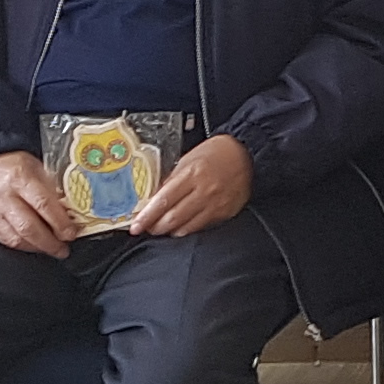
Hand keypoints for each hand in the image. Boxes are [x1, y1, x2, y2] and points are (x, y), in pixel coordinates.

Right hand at [0, 150, 77, 254]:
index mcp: (20, 177)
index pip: (43, 204)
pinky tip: (36, 245)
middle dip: (50, 243)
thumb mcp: (38, 168)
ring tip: (53, 249)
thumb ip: (53, 189)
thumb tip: (72, 213)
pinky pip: (7, 242)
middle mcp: (3, 196)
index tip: (71, 233)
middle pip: (29, 227)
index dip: (59, 222)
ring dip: (38, 247)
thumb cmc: (17, 168)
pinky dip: (25, 246)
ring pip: (17, 239)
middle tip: (63, 249)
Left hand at [133, 132, 254, 237]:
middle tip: (146, 228)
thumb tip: (154, 198)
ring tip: (162, 228)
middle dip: (156, 227)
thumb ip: (172, 179)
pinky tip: (181, 227)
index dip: (147, 216)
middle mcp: (204, 191)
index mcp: (191, 174)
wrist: (247, 154)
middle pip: (173, 217)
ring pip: (186, 227)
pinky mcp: (225, 212)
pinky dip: (187, 229)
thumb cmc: (216, 152)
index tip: (136, 226)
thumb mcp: (188, 159)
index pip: (163, 200)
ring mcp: (215, 204)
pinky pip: (201, 227)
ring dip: (170, 230)